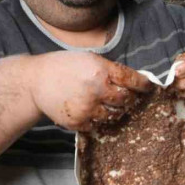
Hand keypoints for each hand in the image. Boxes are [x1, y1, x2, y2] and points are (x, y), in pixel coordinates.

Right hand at [31, 51, 153, 131]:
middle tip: (126, 97)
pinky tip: (91, 110)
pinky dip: (97, 119)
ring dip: (114, 111)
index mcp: (101, 71)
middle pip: (125, 100)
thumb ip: (110, 69)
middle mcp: (96, 90)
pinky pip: (97, 125)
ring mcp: (87, 108)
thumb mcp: (88, 58)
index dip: (143, 85)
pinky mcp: (78, 122)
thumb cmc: (63, 66)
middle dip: (128, 99)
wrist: (35, 82)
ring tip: (107, 104)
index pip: (131, 80)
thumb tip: (134, 80)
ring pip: (114, 115)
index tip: (148, 87)